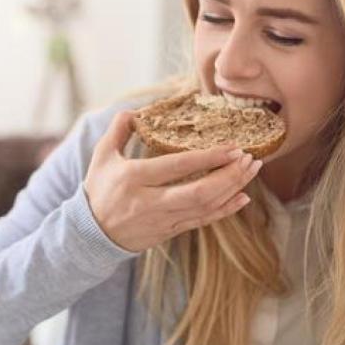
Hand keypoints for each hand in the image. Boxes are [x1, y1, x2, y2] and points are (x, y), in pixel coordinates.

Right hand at [83, 110, 262, 251]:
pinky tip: (242, 198)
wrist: (92, 233)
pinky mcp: (169, 232)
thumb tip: (135, 111)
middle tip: (250, 159)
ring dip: (232, 189)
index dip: (208, 157)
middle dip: (229, 175)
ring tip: (251, 171)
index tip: (232, 147)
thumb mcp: (101, 156)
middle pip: (199, 192)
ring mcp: (162, 220)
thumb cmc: (99, 189)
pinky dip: (225, 210)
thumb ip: (118, 130)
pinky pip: (202, 222)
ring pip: (205, 207)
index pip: (177, 166)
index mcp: (134, 178)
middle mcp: (150, 202)